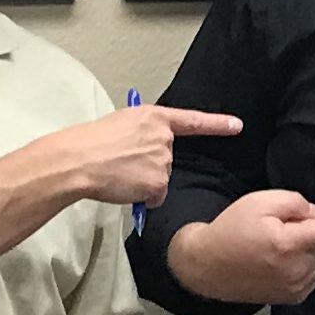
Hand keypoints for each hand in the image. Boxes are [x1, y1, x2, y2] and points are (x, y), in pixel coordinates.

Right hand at [28, 102, 241, 207]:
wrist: (78, 160)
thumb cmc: (90, 143)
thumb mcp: (120, 124)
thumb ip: (140, 133)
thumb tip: (143, 150)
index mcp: (153, 117)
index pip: (192, 120)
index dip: (217, 124)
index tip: (237, 125)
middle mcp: (163, 137)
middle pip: (166, 159)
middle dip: (148, 166)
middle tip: (121, 164)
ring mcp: (163, 159)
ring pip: (160, 179)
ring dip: (143, 182)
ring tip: (118, 173)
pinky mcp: (158, 182)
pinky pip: (155, 196)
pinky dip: (142, 197)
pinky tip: (124, 186)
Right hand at [167, 189, 314, 304]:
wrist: (206, 267)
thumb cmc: (230, 230)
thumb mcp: (260, 202)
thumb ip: (297, 203)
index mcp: (289, 243)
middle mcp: (297, 270)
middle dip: (313, 230)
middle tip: (280, 227)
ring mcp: (295, 287)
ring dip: (309, 248)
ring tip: (274, 246)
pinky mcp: (293, 298)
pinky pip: (313, 273)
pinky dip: (304, 264)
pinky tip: (277, 261)